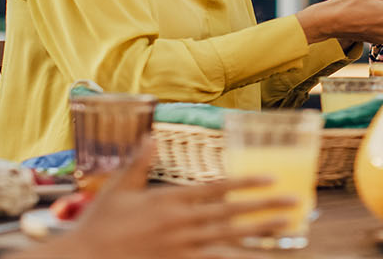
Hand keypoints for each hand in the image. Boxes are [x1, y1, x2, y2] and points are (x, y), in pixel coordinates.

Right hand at [16, 143, 294, 257]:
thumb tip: (152, 136)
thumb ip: (139, 162)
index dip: (246, 182)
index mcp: (170, 200)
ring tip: (287, 227)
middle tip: (295, 203)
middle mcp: (182, 222)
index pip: (217, 188)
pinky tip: (256, 254)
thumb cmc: (101, 223)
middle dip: (266, 207)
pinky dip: (235, 256)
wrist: (87, 257)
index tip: (271, 178)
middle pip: (233, 213)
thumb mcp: (118, 188)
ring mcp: (182, 245)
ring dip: (261, 233)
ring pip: (230, 239)